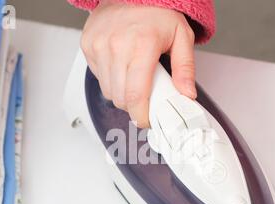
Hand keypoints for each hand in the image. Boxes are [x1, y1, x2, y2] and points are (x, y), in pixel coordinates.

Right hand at [81, 0, 196, 127]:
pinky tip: (121, 66)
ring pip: (107, 91)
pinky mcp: (88, 45)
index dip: (140, 115)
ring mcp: (99, 45)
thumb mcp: (182, 36)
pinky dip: (110, 79)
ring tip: (133, 79)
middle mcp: (116, 45)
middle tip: (144, 99)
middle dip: (133, 106)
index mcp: (142, 45)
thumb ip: (185, 68)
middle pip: (120, 98)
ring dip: (121, 93)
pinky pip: (98, 77)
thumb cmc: (156, 11)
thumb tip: (186, 94)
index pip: (136, 96)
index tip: (146, 120)